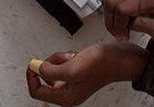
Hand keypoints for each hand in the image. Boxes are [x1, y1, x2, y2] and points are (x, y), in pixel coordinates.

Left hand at [27, 44, 146, 105]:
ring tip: (72, 55)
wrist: (122, 58)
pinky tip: (76, 55)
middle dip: (50, 63)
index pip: (36, 91)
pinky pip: (62, 63)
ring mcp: (73, 82)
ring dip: (59, 58)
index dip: (31, 75)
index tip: (33, 61)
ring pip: (53, 68)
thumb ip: (50, 70)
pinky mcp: (78, 72)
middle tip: (62, 57)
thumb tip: (36, 68)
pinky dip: (66, 56)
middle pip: (44, 78)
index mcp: (66, 98)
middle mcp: (69, 92)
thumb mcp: (71, 67)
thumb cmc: (103, 64)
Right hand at [102, 0, 153, 43]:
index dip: (119, 26)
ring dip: (111, 18)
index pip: (122, 8)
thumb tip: (128, 23)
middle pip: (111, 1)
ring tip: (121, 30)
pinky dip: (112, 15)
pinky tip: (122, 24)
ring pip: (108, 0)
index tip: (124, 37)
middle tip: (120, 34)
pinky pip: (111, 0)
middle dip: (112, 21)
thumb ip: (146, 25)